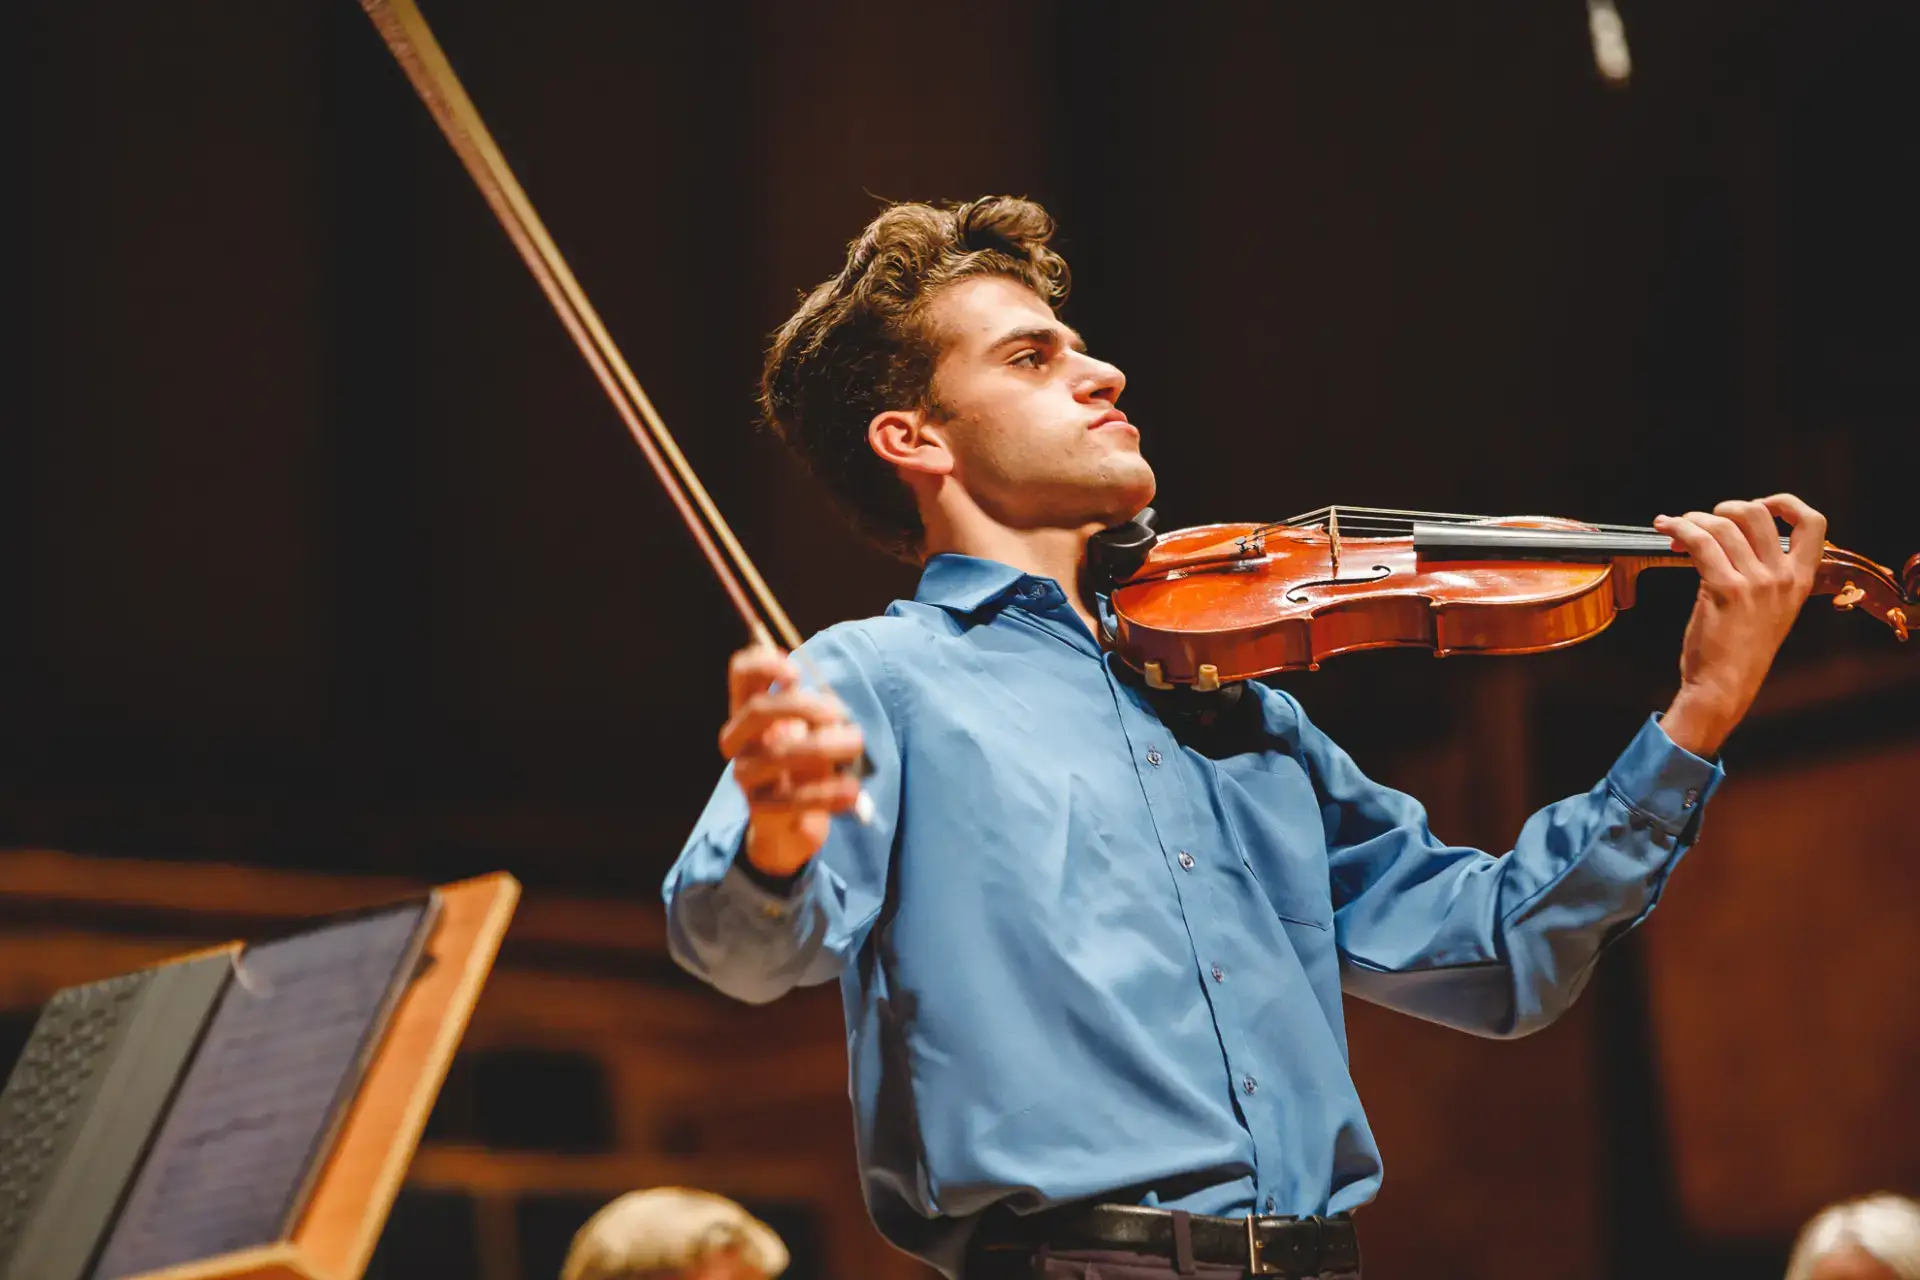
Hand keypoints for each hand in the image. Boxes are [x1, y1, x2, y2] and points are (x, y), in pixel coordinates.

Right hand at [721, 645, 864, 876]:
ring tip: (856, 744)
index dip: (763, 665)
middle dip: (801, 706)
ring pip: (778, 754)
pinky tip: (852, 790)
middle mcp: (739, 739)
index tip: (796, 672)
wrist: (789, 826)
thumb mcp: (810, 733)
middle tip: (838, 712)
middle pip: (758, 710)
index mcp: (749, 711)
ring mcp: (745, 774)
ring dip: (823, 746)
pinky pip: (792, 798)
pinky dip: (827, 792)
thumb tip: (835, 710)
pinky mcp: (759, 807)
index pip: (741, 676)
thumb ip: (817, 714)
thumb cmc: (804, 765)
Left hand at [1653, 494, 1826, 756]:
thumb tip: (1732, 536)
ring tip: (1676, 527)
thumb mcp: (1769, 608)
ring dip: (1693, 519)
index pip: (1814, 524)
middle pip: (1757, 514)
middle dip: (1724, 508)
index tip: (1759, 504)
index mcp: (1800, 580)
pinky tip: (1666, 530)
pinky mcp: (1725, 590)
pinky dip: (1679, 529)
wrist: (1724, 687)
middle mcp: (1783, 578)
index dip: (1785, 503)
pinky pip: (1700, 543)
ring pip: (1723, 526)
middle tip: (1704, 521)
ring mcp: (1756, 583)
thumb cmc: (1739, 650)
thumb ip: (1763, 574)